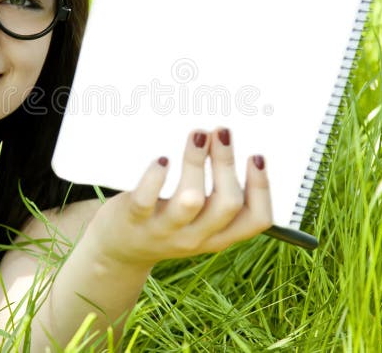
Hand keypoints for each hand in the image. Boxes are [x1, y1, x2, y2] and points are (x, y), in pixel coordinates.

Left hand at [88, 128, 271, 268]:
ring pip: (190, 201)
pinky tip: (162, 158)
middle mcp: (195, 236)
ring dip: (196, 164)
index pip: (256, 220)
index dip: (262, 188)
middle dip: (226, 165)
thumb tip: (230, 143)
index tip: (256, 156)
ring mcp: (165, 230)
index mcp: (218, 235)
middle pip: (226, 205)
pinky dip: (155, 177)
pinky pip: (146, 200)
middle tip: (221, 132)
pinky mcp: (134, 220)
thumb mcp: (198, 220)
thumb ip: (216, 196)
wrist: (119, 250)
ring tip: (197, 135)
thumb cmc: (165, 221)